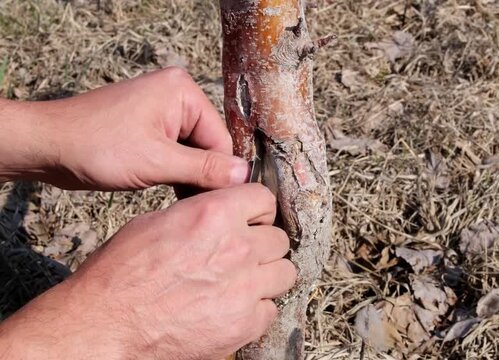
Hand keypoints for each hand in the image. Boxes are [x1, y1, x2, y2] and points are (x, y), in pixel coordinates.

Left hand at [0, 67, 248, 190]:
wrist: (46, 145)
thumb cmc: (96, 147)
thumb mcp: (157, 162)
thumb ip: (204, 169)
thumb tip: (245, 175)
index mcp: (182, 91)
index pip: (221, 139)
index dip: (219, 173)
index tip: (215, 202)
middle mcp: (176, 95)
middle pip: (208, 145)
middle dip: (200, 175)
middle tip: (193, 205)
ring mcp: (161, 110)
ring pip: (192, 151)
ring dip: (186, 176)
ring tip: (177, 199)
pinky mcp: (149, 126)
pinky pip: (175, 151)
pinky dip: (174, 171)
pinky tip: (168, 190)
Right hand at [0, 184, 296, 358]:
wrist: (107, 324)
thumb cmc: (121, 274)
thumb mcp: (156, 222)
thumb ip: (200, 215)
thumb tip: (221, 214)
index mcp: (215, 214)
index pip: (264, 200)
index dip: (255, 211)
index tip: (250, 221)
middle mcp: (238, 248)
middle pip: (278, 239)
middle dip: (262, 245)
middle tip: (242, 256)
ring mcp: (246, 288)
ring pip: (285, 273)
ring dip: (267, 276)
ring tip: (243, 282)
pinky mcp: (246, 323)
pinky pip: (270, 309)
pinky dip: (256, 309)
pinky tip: (233, 308)